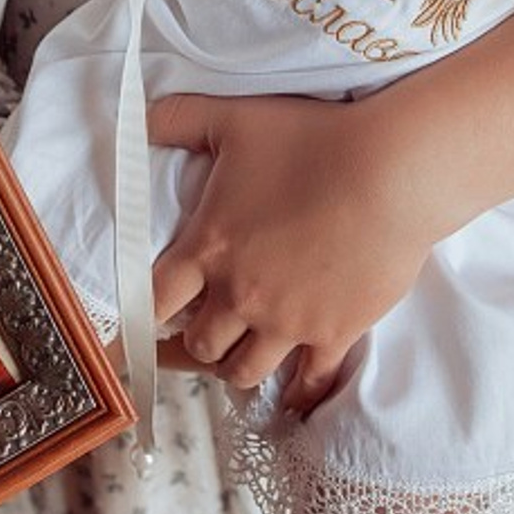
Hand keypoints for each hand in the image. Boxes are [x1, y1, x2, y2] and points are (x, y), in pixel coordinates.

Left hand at [149, 90, 433, 411]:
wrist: (388, 172)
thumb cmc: (311, 140)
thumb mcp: (234, 118)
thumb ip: (180, 119)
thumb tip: (139, 119)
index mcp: (208, 246)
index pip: (152, 300)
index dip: (134, 320)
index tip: (125, 338)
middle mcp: (240, 293)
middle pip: (198, 343)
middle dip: (190, 342)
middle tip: (188, 339)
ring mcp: (287, 321)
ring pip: (244, 371)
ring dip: (234, 366)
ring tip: (236, 358)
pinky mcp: (333, 333)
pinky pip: (309, 380)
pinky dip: (297, 392)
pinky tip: (294, 395)